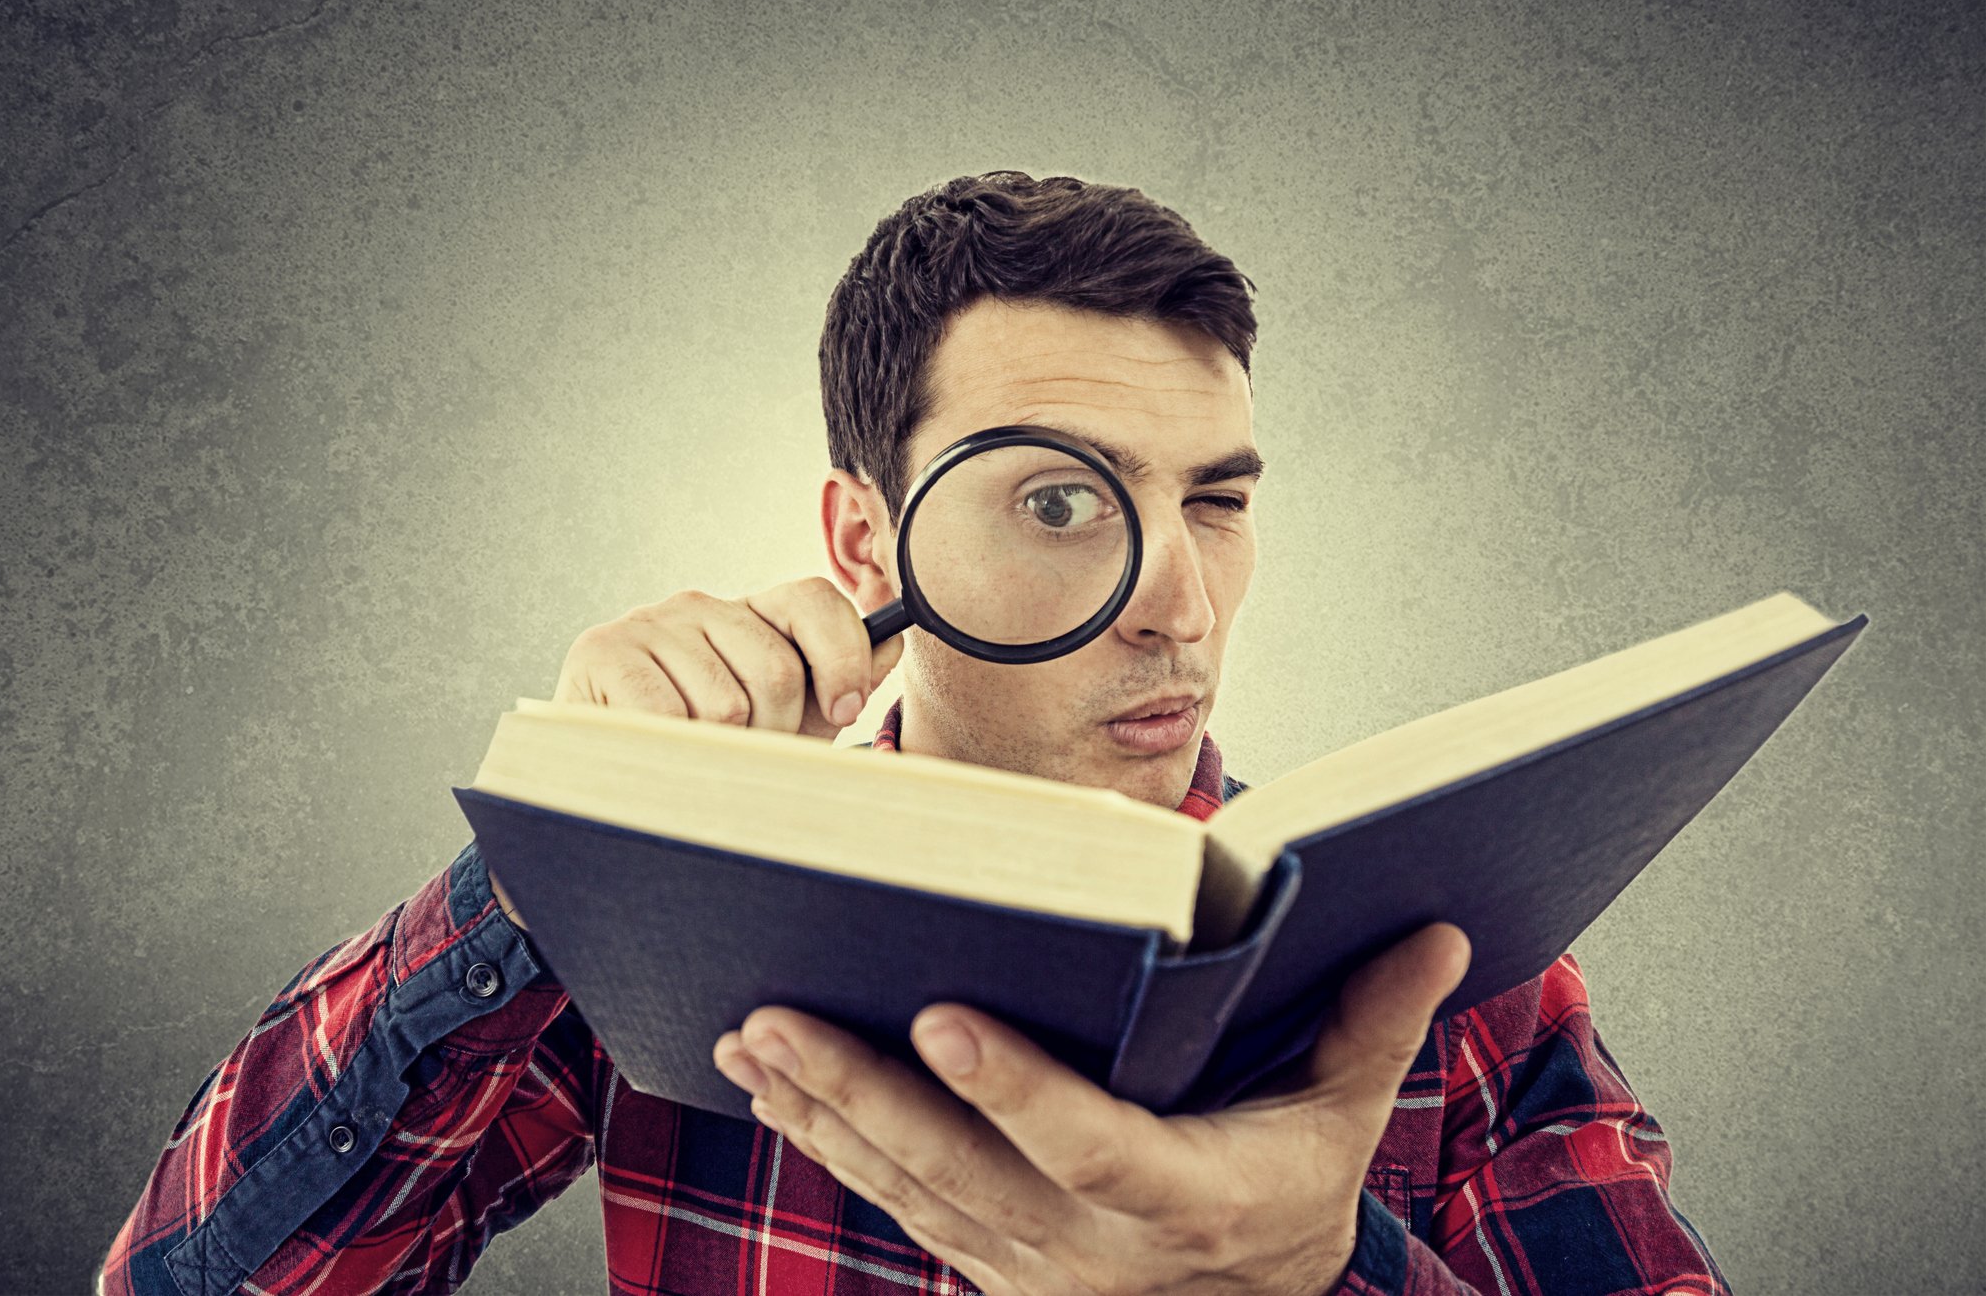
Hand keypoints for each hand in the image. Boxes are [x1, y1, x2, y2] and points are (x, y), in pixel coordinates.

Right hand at [489, 577, 904, 929]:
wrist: (605, 784)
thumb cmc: (707, 753)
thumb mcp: (785, 723)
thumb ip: (840, 683)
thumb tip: (893, 640)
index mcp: (750, 614)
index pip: (814, 598)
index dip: (842, 655)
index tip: (846, 712)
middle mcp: (700, 604)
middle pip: (778, 664)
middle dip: (777, 731)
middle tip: (750, 757)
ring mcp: (648, 622)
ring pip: (727, 700)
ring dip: (722, 750)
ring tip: (699, 758)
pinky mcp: (602, 651)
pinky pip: (669, 716)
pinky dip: (677, 753)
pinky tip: (662, 756)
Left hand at [712, 922, 1470, 1295]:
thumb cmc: (1293, 1186)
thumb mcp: (1344, 1113)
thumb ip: (1373, 1023)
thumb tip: (1436, 927)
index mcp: (1187, 1198)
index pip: (1089, 1146)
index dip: (1015, 1090)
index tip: (941, 1018)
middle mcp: (1091, 1246)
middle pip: (959, 1172)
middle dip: (860, 1094)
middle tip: (777, 1017)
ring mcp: (1026, 1265)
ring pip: (908, 1190)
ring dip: (821, 1114)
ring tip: (752, 1035)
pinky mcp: (985, 1262)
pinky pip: (896, 1205)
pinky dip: (830, 1146)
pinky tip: (771, 1087)